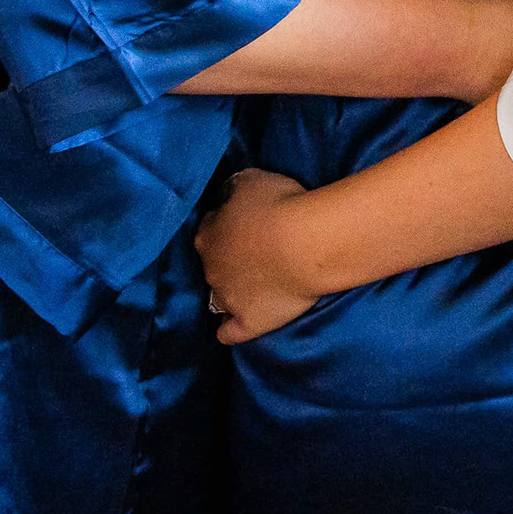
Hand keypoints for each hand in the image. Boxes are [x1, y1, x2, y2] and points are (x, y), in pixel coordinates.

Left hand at [197, 171, 328, 343]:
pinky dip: (231, 329)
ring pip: (219, 297)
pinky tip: (239, 322)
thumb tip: (227, 195)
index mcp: (207, 235)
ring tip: (258, 285)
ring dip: (232, 291)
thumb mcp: (251, 180)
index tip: (250, 224)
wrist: (304, 244)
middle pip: (215, 264)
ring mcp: (227, 298)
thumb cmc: (278, 205)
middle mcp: (210, 268)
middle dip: (232, 259)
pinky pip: (229, 333)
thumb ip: (233, 189)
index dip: (229, 227)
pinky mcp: (248, 322)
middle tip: (262, 251)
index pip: (210, 230)